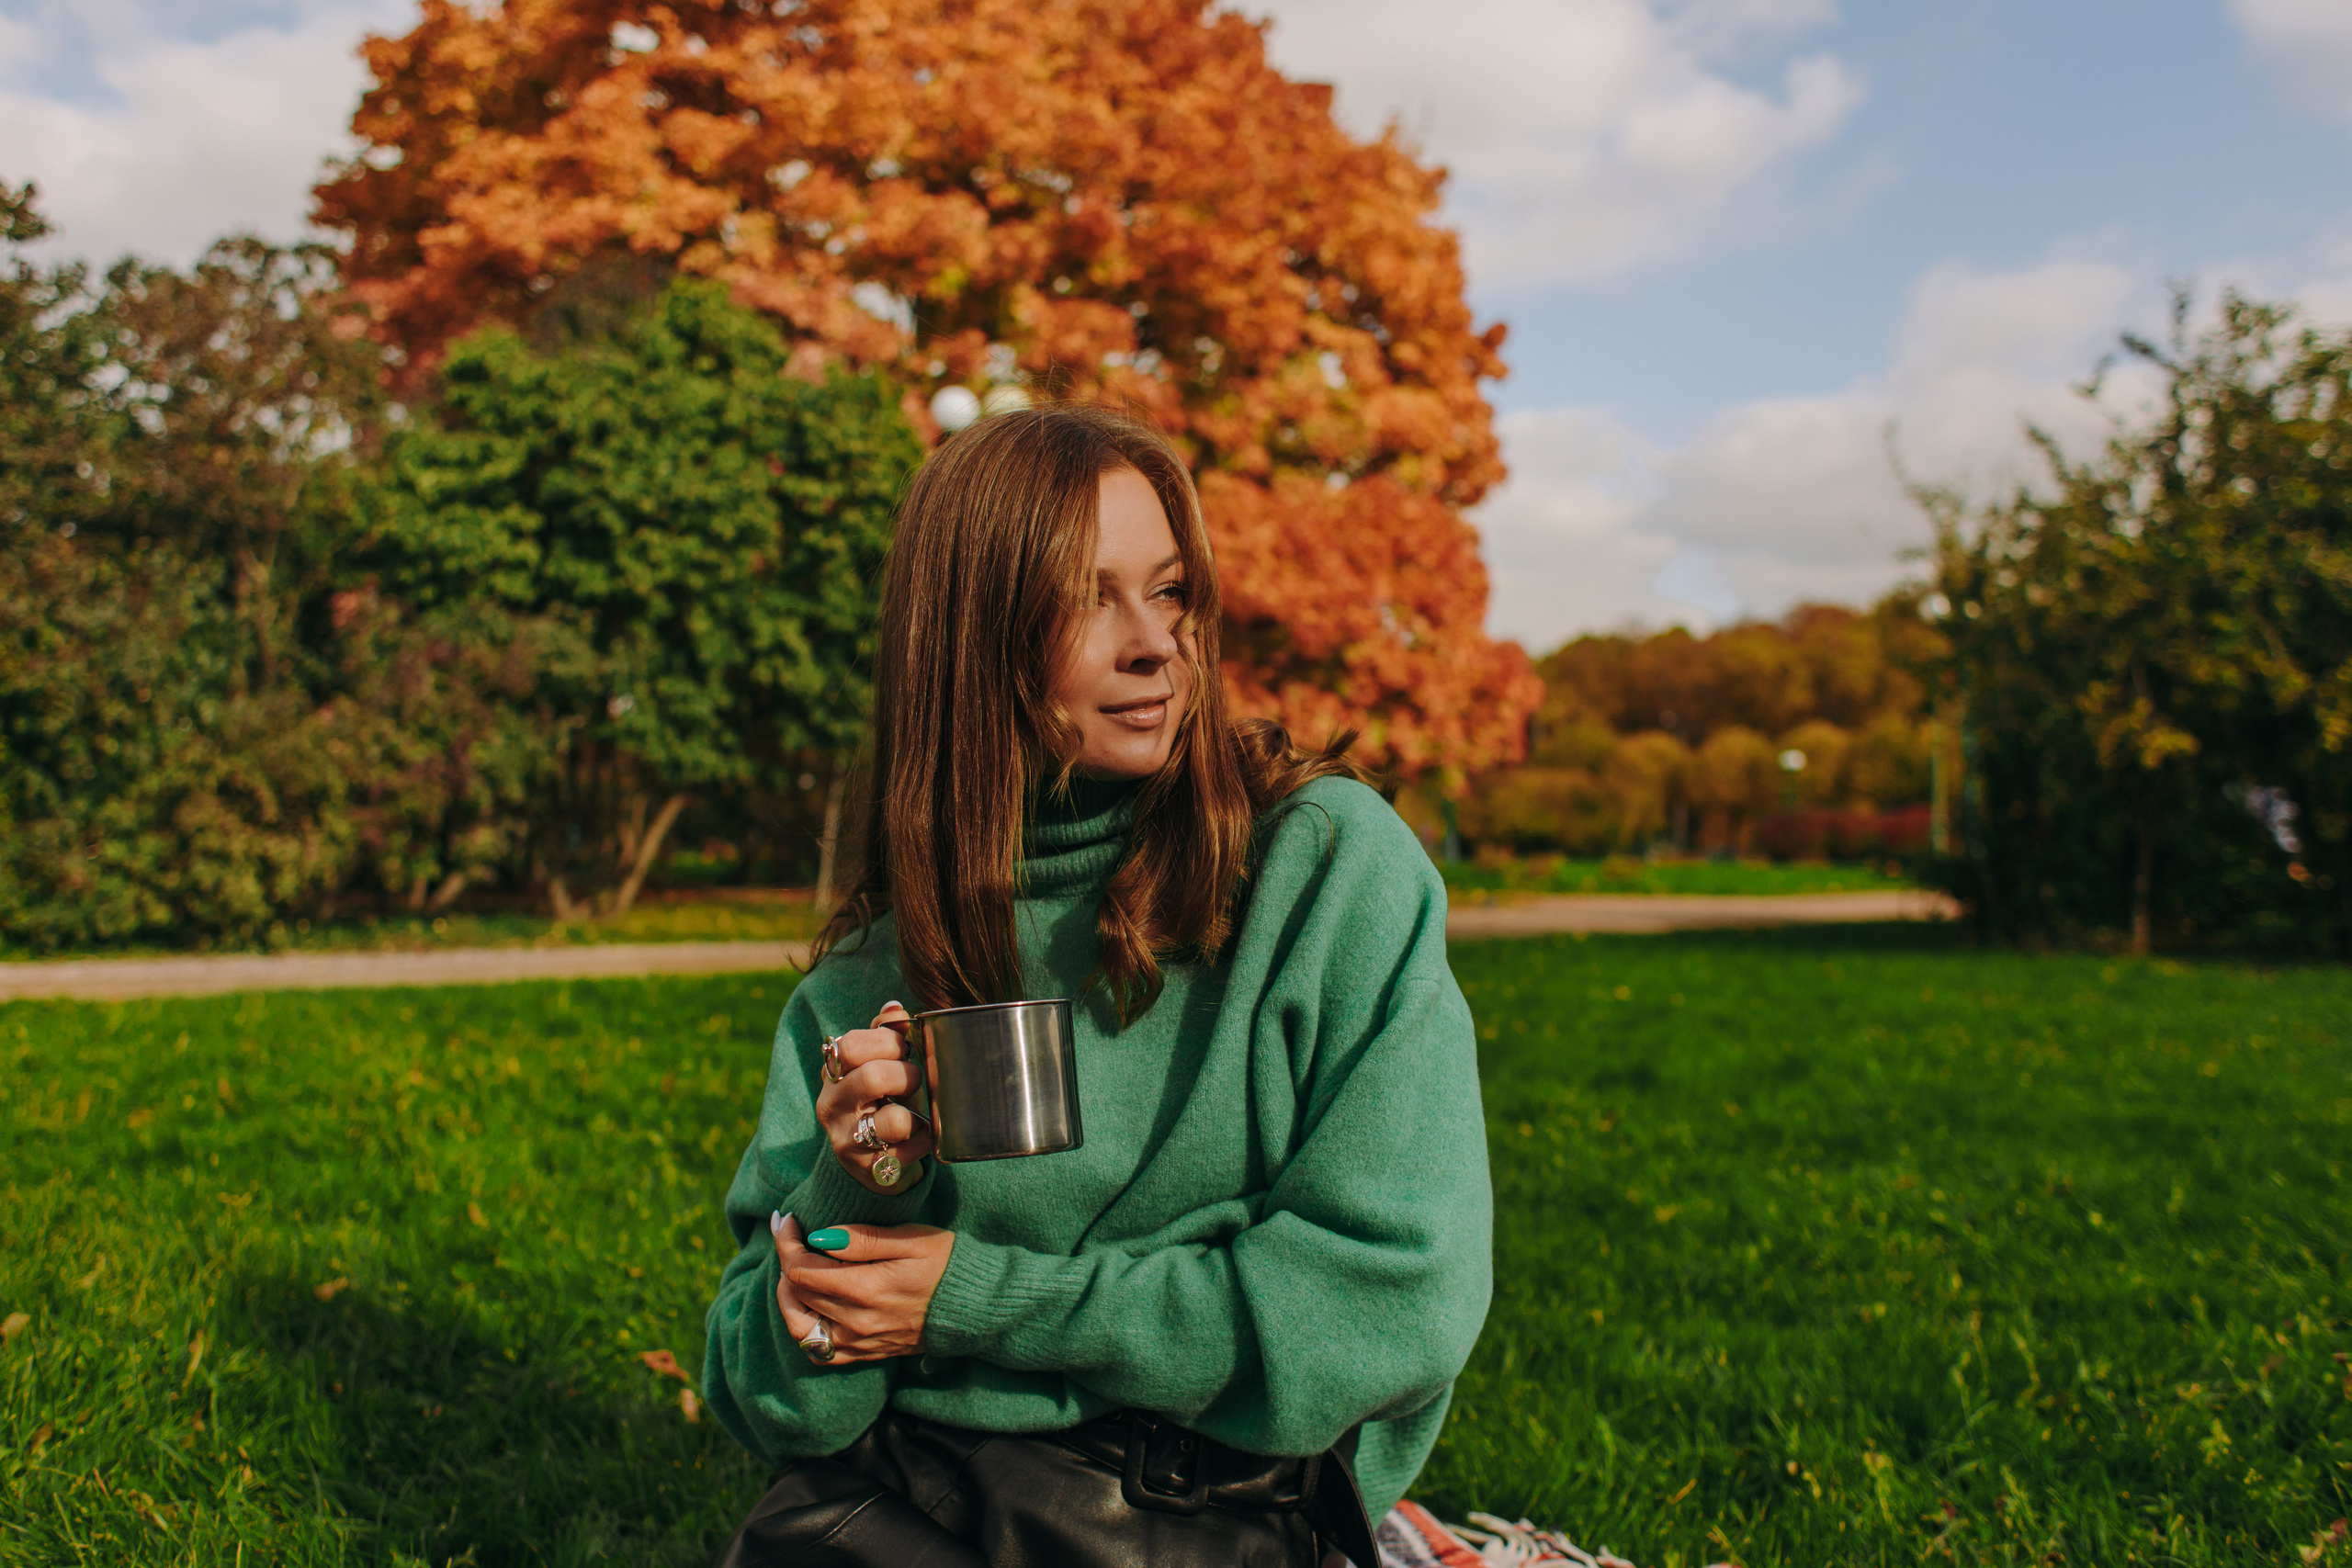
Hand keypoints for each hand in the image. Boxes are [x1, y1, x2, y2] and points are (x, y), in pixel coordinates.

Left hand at [770, 1212, 953, 1364]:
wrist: (974, 1305)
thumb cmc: (946, 1264)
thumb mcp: (911, 1239)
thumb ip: (864, 1238)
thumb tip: (820, 1236)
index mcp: (866, 1289)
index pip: (801, 1270)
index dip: (786, 1242)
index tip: (788, 1220)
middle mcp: (857, 1322)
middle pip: (796, 1294)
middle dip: (787, 1259)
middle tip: (792, 1235)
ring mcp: (860, 1343)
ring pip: (800, 1326)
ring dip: (789, 1297)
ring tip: (795, 1271)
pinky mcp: (866, 1353)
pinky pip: (819, 1351)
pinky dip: (806, 1328)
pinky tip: (812, 1305)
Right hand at [818, 1001, 936, 1194]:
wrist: (873, 1160)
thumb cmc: (880, 1100)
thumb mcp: (877, 1064)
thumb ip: (885, 1034)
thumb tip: (893, 1008)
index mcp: (831, 1075)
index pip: (852, 1046)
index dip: (888, 1041)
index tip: (903, 1048)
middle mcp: (832, 1107)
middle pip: (872, 1077)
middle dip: (906, 1074)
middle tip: (913, 1080)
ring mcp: (848, 1141)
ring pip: (894, 1120)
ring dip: (916, 1110)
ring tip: (914, 1111)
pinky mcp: (871, 1169)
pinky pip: (914, 1147)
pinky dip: (926, 1137)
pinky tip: (918, 1135)